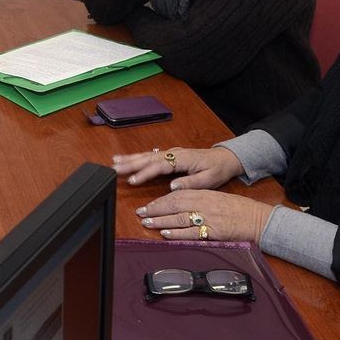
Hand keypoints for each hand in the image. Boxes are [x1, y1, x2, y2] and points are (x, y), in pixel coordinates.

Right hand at [113, 146, 242, 189]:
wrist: (225, 158)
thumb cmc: (217, 169)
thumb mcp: (209, 179)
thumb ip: (191, 183)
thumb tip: (172, 187)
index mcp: (183, 159)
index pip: (159, 166)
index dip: (145, 173)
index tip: (132, 180)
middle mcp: (174, 153)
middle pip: (148, 158)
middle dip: (130, 163)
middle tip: (114, 168)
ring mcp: (171, 153)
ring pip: (147, 155)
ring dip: (130, 159)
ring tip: (114, 162)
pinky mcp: (169, 155)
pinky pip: (150, 155)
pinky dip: (137, 157)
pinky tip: (127, 159)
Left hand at [134, 188, 275, 243]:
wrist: (258, 219)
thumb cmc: (239, 209)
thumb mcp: (217, 198)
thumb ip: (199, 199)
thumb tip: (179, 204)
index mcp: (205, 194)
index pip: (177, 194)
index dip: (160, 200)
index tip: (148, 205)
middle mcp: (204, 204)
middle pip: (174, 204)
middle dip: (155, 209)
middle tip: (141, 213)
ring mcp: (208, 218)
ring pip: (179, 218)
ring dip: (161, 221)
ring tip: (147, 222)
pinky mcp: (213, 232)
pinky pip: (191, 233)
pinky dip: (177, 233)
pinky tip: (165, 234)